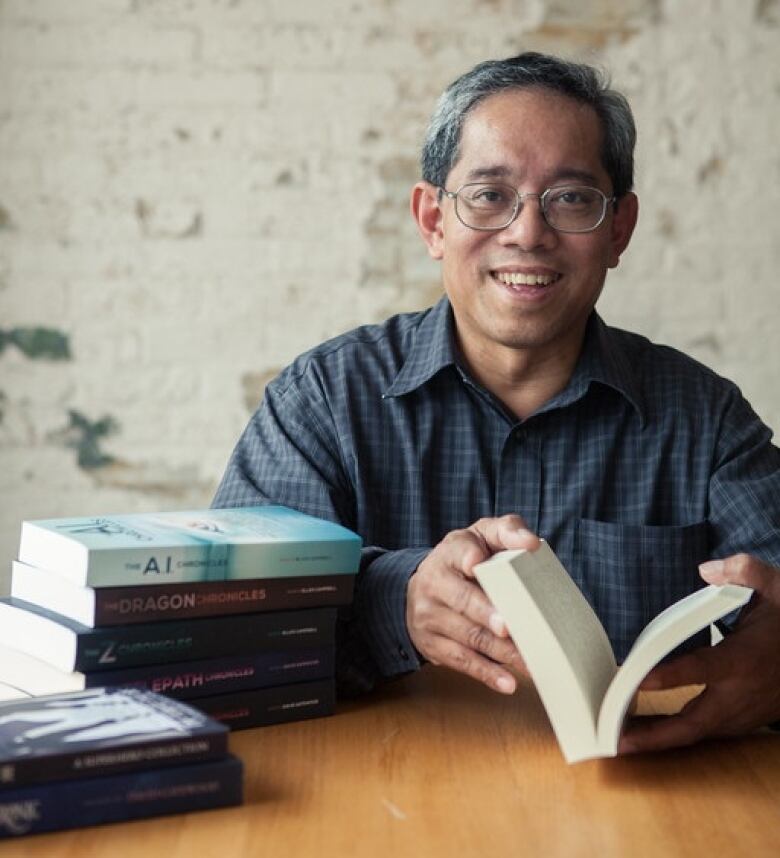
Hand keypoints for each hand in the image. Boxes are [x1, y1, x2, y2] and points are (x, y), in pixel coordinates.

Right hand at [406, 515, 539, 693]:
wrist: (425, 586)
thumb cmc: (467, 558)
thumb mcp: (482, 536)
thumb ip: (507, 531)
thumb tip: (531, 543)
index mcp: (449, 552)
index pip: (457, 551)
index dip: (468, 556)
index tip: (478, 561)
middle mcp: (434, 582)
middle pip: (462, 599)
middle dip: (485, 613)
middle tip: (509, 626)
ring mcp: (429, 616)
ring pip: (466, 635)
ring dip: (498, 651)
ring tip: (528, 661)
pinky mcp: (432, 644)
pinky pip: (461, 661)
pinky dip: (486, 673)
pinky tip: (508, 683)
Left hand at [619, 553, 779, 753]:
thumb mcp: (777, 589)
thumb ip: (744, 572)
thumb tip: (706, 570)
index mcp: (743, 659)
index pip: (702, 668)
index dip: (669, 676)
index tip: (635, 679)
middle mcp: (740, 693)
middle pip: (692, 722)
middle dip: (653, 734)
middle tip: (612, 735)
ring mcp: (740, 713)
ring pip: (695, 733)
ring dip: (657, 738)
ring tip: (615, 737)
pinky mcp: (739, 722)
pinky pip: (701, 733)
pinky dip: (672, 735)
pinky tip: (643, 731)